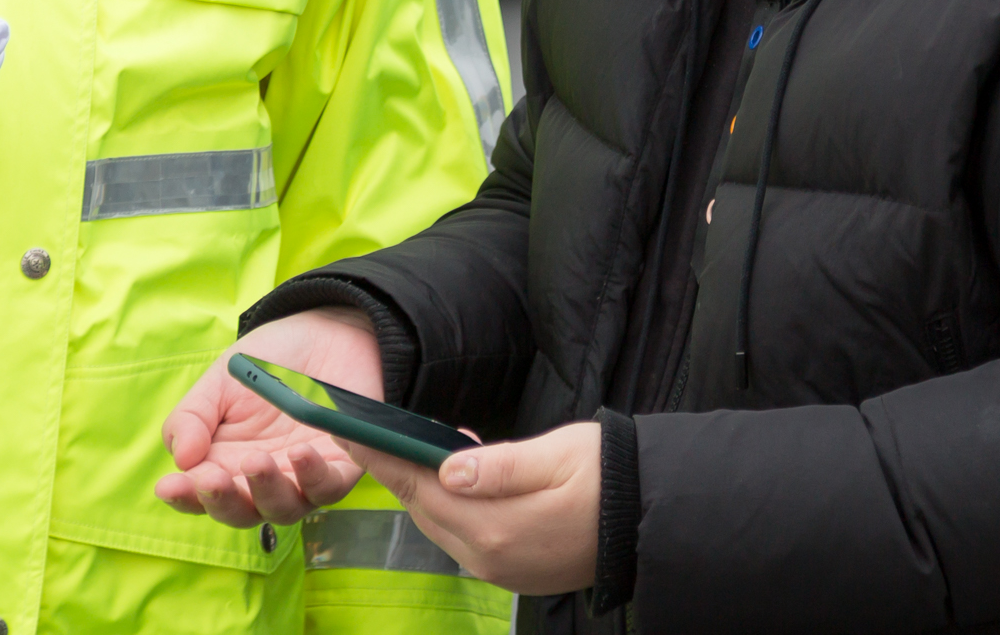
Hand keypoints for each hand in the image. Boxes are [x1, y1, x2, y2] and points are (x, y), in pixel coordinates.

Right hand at [154, 307, 381, 526]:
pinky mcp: (340, 469)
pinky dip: (315, 476)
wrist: (323, 333)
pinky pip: (328, 487)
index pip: (199, 494)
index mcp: (225, 463)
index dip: (183, 496)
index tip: (167, 486)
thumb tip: (181, 460)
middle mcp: (261, 481)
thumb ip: (192, 417)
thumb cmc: (267, 362)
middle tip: (211, 479)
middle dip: (222, 501)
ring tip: (255, 461)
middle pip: (239, 512)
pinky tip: (301, 453)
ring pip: (282, 509)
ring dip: (266, 491)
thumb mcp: (219, 381)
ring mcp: (301, 480)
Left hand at [343, 421, 601, 596]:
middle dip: (399, 469)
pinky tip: (457, 478)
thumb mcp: (558, 454)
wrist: (653, 518)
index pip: (418, 485)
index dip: (379, 455)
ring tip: (419, 447)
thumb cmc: (610, 474)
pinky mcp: (512, 572)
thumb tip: (447, 468)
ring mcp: (500, 570)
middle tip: (379, 430)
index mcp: (495, 527)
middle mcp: (489, 557)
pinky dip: (451, 507)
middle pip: (423, 508)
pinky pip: (463, 537)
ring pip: (441, 524)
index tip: (346, 428)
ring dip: (425, 488)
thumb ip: (499, 465)